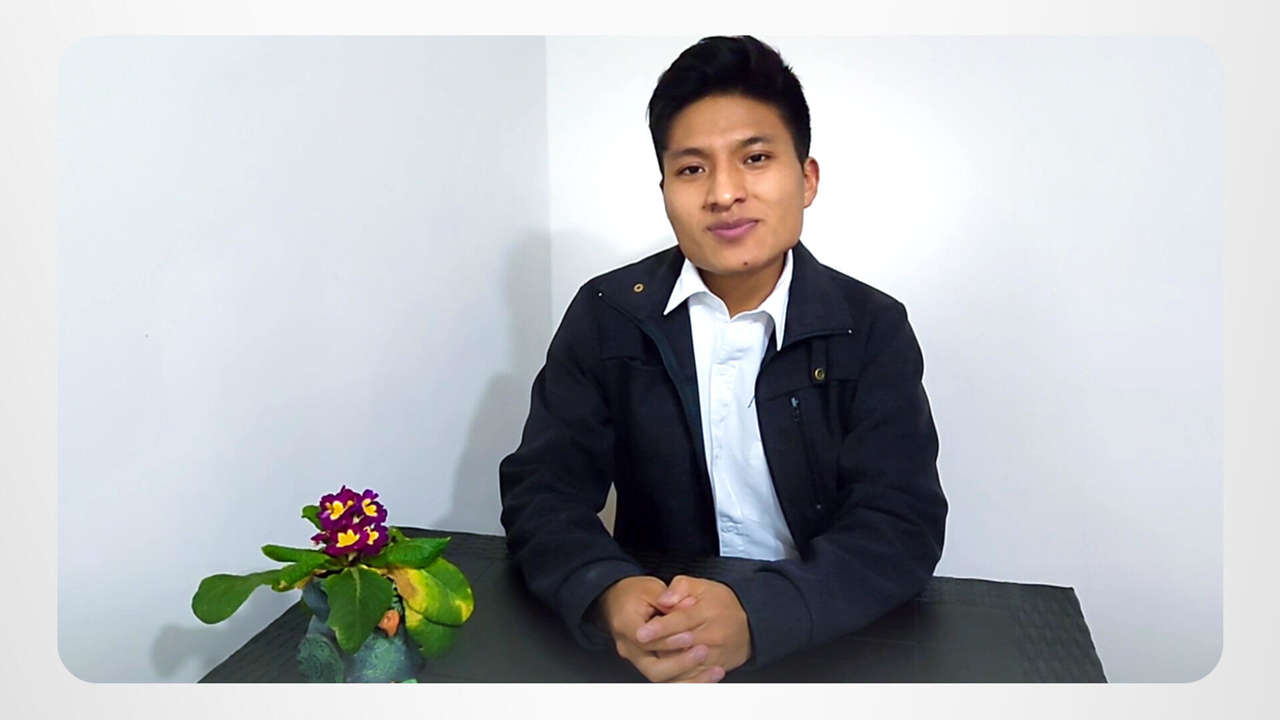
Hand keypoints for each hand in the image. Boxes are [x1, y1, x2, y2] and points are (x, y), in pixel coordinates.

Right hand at [594, 576, 722, 682]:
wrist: (618, 601)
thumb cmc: (635, 592)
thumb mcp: (651, 589)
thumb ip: (668, 600)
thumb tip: (688, 606)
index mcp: (625, 626)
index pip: (646, 641)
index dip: (669, 641)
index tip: (691, 636)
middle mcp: (628, 648)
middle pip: (653, 669)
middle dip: (681, 664)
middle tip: (704, 652)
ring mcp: (637, 660)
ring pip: (662, 679)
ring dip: (689, 679)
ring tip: (715, 672)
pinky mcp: (647, 664)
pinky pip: (668, 680)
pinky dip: (687, 681)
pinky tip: (707, 679)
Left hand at [635, 575, 750, 674]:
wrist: (749, 625)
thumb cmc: (721, 603)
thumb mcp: (702, 586)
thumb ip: (680, 588)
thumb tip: (664, 599)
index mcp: (708, 612)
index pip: (680, 621)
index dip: (659, 628)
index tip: (641, 633)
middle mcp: (713, 635)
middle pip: (681, 644)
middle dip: (659, 646)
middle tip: (639, 644)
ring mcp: (715, 655)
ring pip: (686, 664)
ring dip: (667, 662)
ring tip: (652, 654)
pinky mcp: (715, 668)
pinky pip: (694, 676)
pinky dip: (678, 675)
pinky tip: (665, 667)